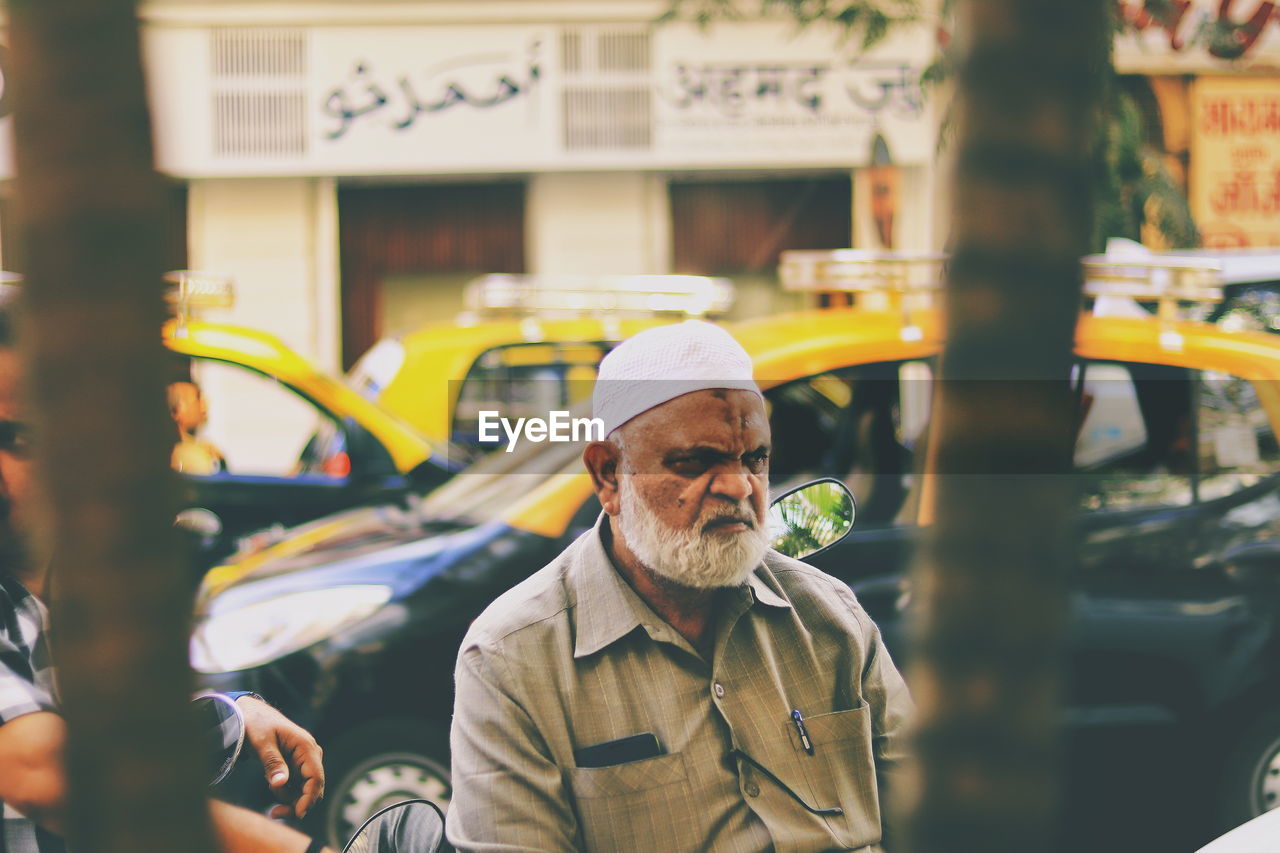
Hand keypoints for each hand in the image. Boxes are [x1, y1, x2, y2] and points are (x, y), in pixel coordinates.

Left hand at [234, 695, 324, 819]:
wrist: (251, 714)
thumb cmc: (257, 724)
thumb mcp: (261, 743)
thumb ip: (272, 763)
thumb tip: (280, 784)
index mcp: (306, 746)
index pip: (316, 777)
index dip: (309, 798)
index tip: (298, 814)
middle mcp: (310, 755)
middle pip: (313, 788)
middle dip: (296, 803)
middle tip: (274, 813)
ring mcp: (304, 761)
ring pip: (304, 790)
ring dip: (287, 796)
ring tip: (267, 783)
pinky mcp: (297, 766)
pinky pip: (296, 786)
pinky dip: (284, 791)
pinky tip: (271, 781)